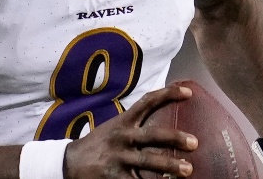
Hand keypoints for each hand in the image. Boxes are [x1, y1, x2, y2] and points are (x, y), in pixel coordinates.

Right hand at [63, 83, 199, 178]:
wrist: (68, 164)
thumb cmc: (98, 145)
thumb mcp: (114, 128)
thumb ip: (135, 125)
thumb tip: (164, 121)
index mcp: (123, 122)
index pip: (147, 103)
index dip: (167, 95)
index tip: (188, 92)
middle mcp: (122, 138)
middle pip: (152, 135)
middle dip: (174, 138)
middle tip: (194, 142)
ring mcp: (119, 159)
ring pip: (148, 162)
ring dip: (169, 166)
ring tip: (188, 170)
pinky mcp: (114, 178)